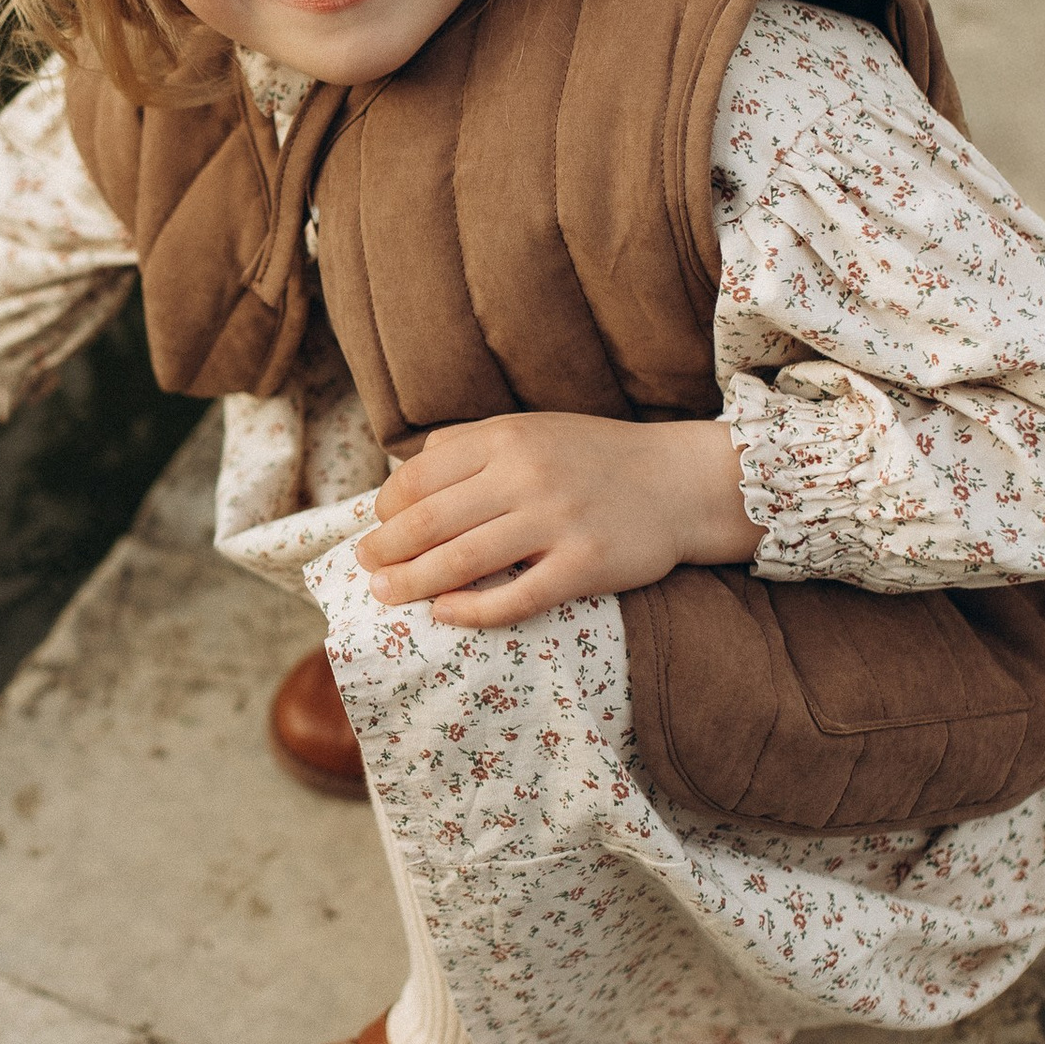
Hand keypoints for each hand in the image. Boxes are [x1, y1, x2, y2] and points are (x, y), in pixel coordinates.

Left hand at [353, 412, 763, 629]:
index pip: (419, 477)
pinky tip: (443, 613)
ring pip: (461, 562)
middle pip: (429, 521)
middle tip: (365, 568)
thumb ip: (469, 445)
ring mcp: (557, 521)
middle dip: (386, 550)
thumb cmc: (594, 458)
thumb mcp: (531, 430)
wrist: (678, 482)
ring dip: (412, 583)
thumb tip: (403, 472)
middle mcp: (527, 475)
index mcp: (506, 438)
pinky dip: (470, 610)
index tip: (377, 528)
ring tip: (385, 594)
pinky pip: (514, 597)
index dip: (386, 508)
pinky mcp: (585, 565)